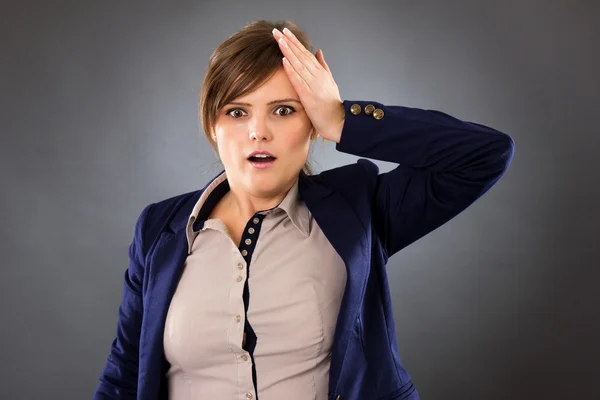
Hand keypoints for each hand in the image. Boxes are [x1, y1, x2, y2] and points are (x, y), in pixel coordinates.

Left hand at [273, 27, 344, 142]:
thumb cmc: (332, 104)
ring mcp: (313, 85)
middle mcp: (317, 75)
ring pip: (299, 64)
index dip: (295, 42)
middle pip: (301, 55)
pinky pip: (299, 80)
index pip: (305, 53)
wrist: (338, 122)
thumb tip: (318, 51)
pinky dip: (291, 70)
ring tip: (279, 40)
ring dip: (288, 52)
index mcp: (321, 72)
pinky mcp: (309, 95)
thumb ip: (323, 66)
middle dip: (288, 42)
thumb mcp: (330, 82)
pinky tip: (284, 60)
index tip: (285, 32)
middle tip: (276, 31)